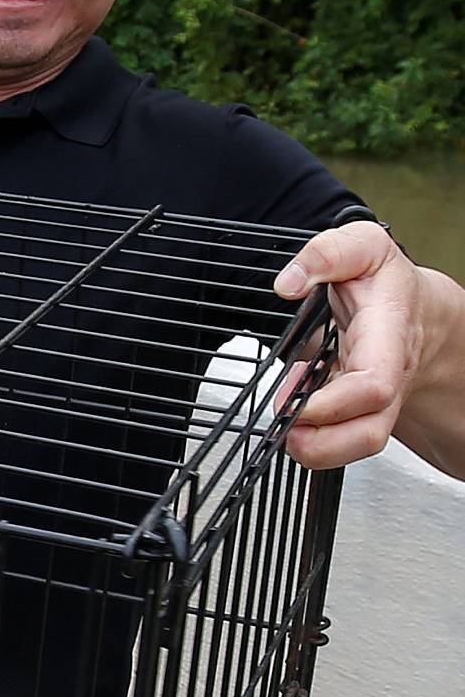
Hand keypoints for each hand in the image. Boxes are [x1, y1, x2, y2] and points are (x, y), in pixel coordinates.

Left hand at [274, 220, 423, 468]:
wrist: (414, 307)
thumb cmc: (386, 281)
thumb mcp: (363, 247)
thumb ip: (328, 253)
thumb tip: (289, 282)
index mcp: (388, 337)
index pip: (374, 385)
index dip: (334, 405)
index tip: (293, 404)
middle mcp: (388, 377)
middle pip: (369, 432)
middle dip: (321, 442)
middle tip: (281, 423)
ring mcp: (378, 402)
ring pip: (359, 446)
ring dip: (314, 449)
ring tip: (283, 426)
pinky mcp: (361, 413)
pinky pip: (343, 441)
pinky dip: (313, 440)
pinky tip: (293, 417)